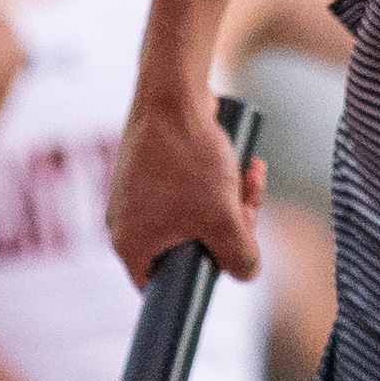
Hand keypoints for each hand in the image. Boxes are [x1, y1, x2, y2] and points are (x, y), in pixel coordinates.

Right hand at [109, 86, 263, 288]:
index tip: (225, 260)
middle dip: (229, 229)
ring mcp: (138, 194)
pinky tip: (243, 161)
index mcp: (131, 244)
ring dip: (230, 201)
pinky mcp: (152, 169)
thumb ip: (240, 257)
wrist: (173, 93)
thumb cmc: (188, 158)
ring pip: (194, 215)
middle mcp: (127, 222)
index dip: (198, 279)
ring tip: (252, 176)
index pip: (160, 286)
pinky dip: (216, 181)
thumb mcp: (224, 218)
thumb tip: (246, 273)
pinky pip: (188, 189)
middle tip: (250, 209)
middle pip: (187, 248)